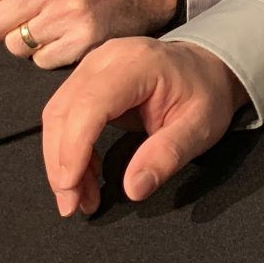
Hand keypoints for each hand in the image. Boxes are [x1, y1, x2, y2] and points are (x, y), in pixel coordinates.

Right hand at [42, 36, 244, 215]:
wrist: (206, 67)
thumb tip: (133, 188)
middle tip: (73, 204)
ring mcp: (94, 64)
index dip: (74, 147)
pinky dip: (67, 148)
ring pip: (57, 113)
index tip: (72, 187)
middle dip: (61, 162)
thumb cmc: (205, 93)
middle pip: (64, 110)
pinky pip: (64, 113)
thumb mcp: (201, 127)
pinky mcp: (88, 77)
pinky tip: (84, 174)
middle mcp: (107, 58)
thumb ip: (168, 155)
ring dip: (60, 159)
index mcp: (138, 63)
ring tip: (80, 196)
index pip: (91, 103)